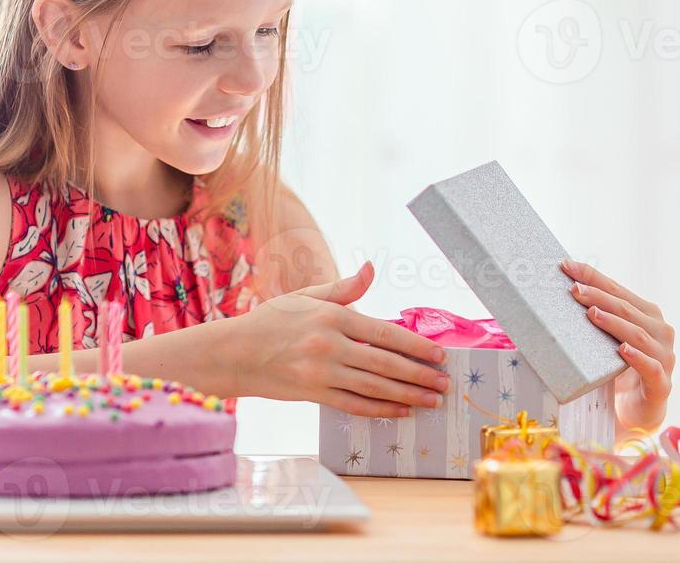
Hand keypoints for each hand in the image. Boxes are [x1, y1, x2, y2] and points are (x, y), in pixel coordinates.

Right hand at [231, 260, 451, 417]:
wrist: (235, 353)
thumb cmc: (272, 320)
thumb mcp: (306, 297)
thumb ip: (343, 288)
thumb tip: (370, 269)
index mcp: (333, 317)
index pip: (385, 334)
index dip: (416, 347)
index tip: (439, 355)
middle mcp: (330, 346)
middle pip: (386, 364)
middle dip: (420, 375)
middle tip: (444, 383)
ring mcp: (322, 373)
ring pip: (375, 388)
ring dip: (408, 396)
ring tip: (432, 400)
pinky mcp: (314, 395)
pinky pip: (355, 405)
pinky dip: (381, 410)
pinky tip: (401, 411)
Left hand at [561, 259, 673, 431]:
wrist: (634, 413)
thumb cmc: (618, 370)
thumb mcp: (605, 340)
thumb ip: (595, 318)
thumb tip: (557, 293)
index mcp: (647, 314)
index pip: (617, 290)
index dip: (593, 277)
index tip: (566, 266)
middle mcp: (660, 331)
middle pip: (627, 309)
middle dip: (599, 297)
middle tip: (574, 289)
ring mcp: (664, 358)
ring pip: (638, 335)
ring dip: (614, 323)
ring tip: (591, 314)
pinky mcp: (662, 385)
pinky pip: (651, 369)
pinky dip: (637, 358)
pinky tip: (622, 350)